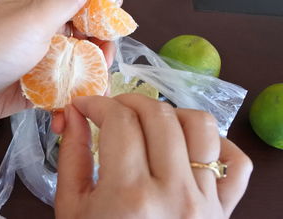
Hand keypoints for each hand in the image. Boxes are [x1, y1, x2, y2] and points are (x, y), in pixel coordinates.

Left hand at [0, 0, 118, 146]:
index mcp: (40, 12)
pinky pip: (56, 93)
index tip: (120, 21)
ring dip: (87, 77)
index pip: (78, 4)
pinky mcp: (29, 91)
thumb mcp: (31, 20)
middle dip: (98, 47)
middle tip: (107, 60)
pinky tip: (75, 109)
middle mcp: (38, 36)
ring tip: (98, 88)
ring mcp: (34, 65)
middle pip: (79, 38)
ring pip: (71, 67)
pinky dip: (67, 100)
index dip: (101, 11)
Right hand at [55, 94, 252, 218]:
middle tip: (112, 110)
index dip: (98, 103)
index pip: (119, 122)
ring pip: (201, 126)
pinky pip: (236, 161)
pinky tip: (187, 148)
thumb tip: (75, 113)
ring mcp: (206, 201)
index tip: (86, 105)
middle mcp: (174, 194)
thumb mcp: (72, 207)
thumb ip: (72, 155)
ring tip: (149, 125)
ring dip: (171, 114)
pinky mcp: (225, 209)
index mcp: (129, 196)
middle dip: (128, 101)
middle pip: (159, 116)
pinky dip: (215, 143)